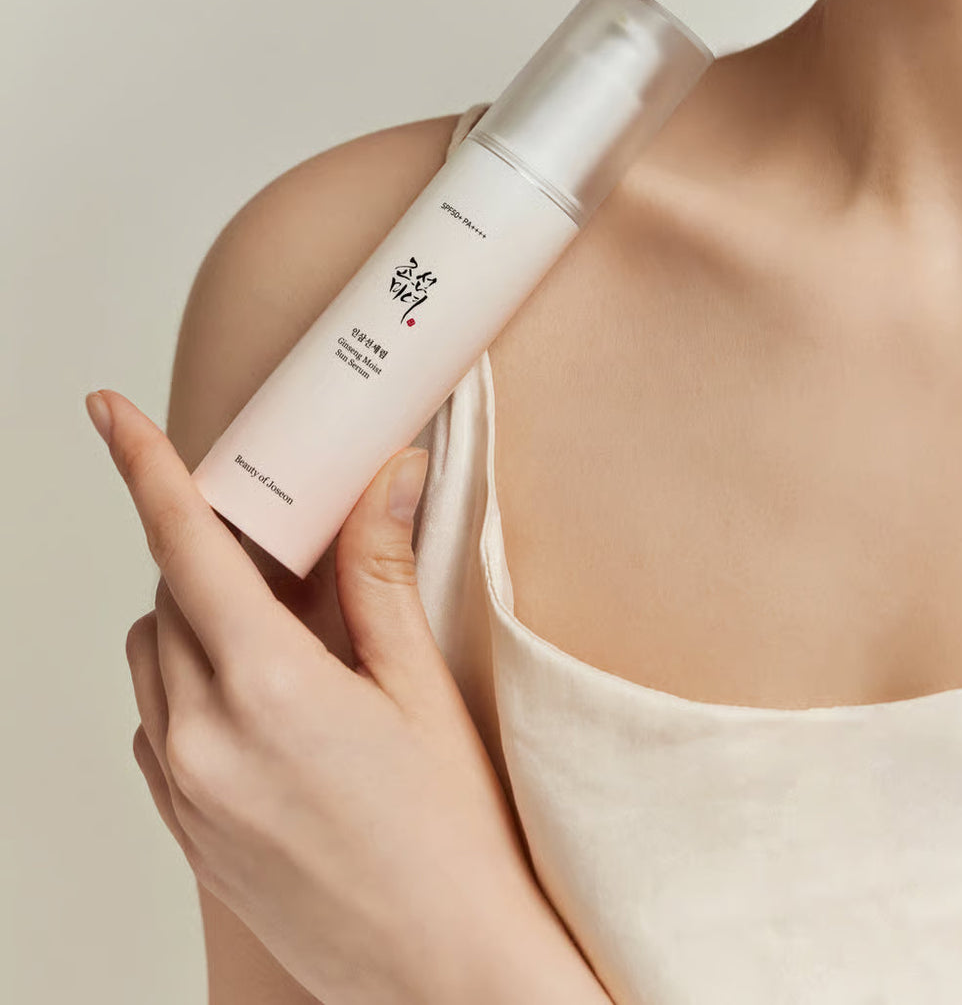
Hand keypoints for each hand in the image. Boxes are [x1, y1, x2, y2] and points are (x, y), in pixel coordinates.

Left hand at [88, 388, 601, 1004]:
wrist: (445, 975)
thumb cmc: (452, 837)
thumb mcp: (421, 688)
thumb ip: (381, 571)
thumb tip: (387, 475)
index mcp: (266, 688)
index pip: (184, 546)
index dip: (142, 467)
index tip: (108, 413)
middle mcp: (203, 739)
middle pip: (166, 598)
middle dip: (207, 557)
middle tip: (277, 552)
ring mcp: (184, 795)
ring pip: (151, 661)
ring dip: (194, 625)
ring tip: (280, 639)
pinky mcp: (184, 835)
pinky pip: (156, 726)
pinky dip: (188, 690)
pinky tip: (262, 706)